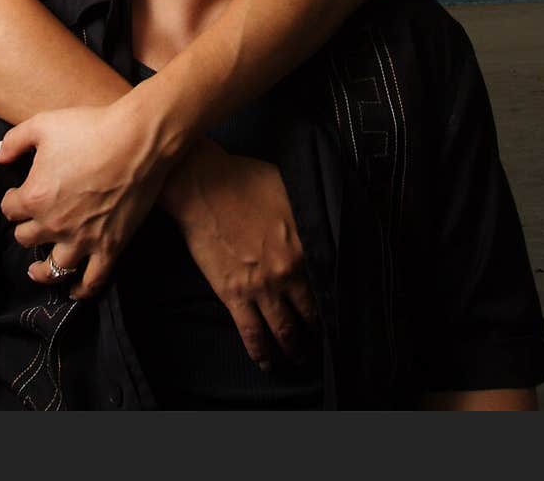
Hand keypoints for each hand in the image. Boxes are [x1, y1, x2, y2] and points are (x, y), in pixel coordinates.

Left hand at [0, 97, 171, 297]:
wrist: (137, 139)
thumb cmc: (89, 127)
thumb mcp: (43, 124)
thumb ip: (13, 142)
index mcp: (34, 196)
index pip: (9, 209)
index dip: (12, 201)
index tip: (17, 195)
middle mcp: (54, 224)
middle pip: (27, 238)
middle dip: (26, 229)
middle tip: (30, 224)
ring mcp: (83, 239)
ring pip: (53, 269)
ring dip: (42, 271)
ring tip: (38, 271)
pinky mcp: (110, 246)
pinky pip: (92, 281)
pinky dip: (81, 290)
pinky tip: (74, 290)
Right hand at [163, 142, 317, 366]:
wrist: (203, 186)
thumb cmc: (244, 180)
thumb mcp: (289, 190)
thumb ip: (309, 213)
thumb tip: (325, 221)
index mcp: (303, 246)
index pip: (328, 284)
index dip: (335, 301)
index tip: (340, 313)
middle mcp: (287, 273)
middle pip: (310, 313)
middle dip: (319, 332)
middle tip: (324, 342)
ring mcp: (259, 288)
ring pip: (284, 330)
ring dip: (294, 349)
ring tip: (299, 358)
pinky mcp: (233, 295)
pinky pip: (251, 333)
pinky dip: (261, 353)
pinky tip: (267, 363)